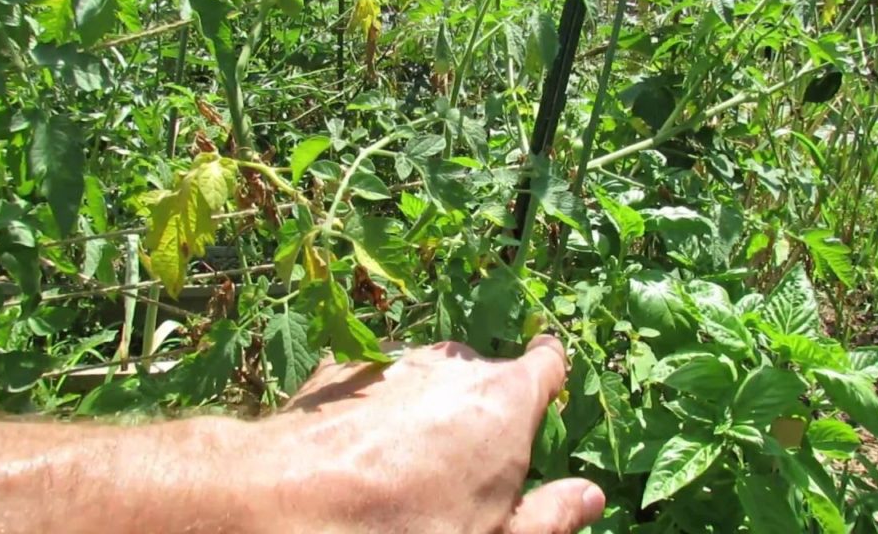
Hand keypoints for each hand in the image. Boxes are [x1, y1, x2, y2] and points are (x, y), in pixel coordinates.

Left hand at [241, 335, 605, 532]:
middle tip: (465, 466)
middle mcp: (454, 366)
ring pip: (428, 377)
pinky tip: (359, 451)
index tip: (542, 394)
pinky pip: (377, 381)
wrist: (287, 507)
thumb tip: (589, 495)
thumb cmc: (405, 531)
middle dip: (482, 408)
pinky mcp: (343, 367)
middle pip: (485, 375)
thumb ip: (550, 516)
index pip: (547, 362)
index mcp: (505, 400)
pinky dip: (377, 405)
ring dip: (427, 406)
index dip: (548, 375)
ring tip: (405, 465)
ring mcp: (396, 360)